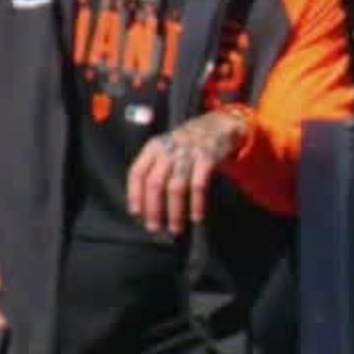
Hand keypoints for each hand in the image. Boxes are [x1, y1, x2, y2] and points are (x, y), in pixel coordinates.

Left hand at [129, 107, 250, 236]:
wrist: (218, 125)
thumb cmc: (188, 143)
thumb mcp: (166, 147)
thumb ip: (155, 166)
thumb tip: (145, 202)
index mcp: (154, 147)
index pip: (138, 172)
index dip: (135, 194)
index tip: (136, 213)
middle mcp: (169, 149)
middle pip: (155, 183)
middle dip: (154, 209)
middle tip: (154, 228)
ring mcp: (188, 153)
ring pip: (175, 187)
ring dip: (175, 212)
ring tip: (175, 228)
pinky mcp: (207, 158)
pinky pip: (199, 186)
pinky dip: (197, 204)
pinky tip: (196, 217)